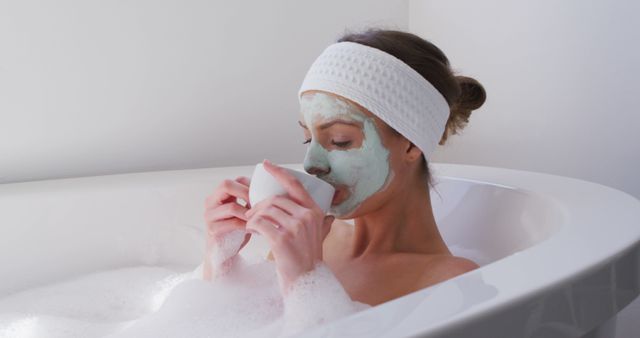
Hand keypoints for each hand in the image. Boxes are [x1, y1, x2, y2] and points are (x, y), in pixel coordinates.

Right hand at [202, 176, 251, 279]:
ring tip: (261, 218)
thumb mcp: (243, 212)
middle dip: (246, 192)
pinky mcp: (213, 230)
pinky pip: (233, 223)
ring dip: (249, 213)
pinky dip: (247, 225)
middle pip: (226, 185)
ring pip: (231, 207)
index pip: (233, 180)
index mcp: (218, 196)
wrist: (224, 255)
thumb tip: (268, 189)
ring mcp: (209, 216)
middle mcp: (210, 202)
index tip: (261, 194)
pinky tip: (256, 230)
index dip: (248, 184)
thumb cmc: (236, 232)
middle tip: (260, 203)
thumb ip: (248, 200)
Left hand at [245, 159, 334, 293]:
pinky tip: (250, 231)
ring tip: (250, 224)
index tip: (266, 164)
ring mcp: (295, 227)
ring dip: (253, 216)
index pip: (295, 185)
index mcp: (316, 212)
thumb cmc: (309, 260)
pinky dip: (252, 226)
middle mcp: (307, 217)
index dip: (279, 172)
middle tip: (251, 214)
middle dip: (259, 205)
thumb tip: (331, 216)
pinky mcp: (282, 239)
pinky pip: (260, 223)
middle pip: (275, 199)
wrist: (306, 281)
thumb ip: (325, 226)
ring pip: (266, 210)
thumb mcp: (321, 238)